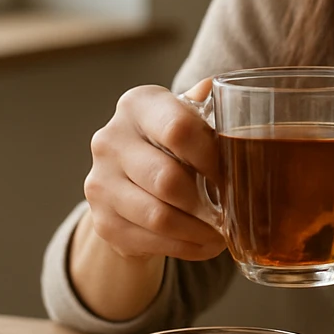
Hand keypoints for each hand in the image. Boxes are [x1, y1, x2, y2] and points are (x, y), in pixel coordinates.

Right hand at [81, 80, 226, 262]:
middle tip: (233, 210)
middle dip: (207, 200)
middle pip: (168, 179)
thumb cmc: (171, 142)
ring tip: (223, 233)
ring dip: (199, 231)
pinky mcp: (101, 221)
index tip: (233, 173)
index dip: (212, 156)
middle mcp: (109, 140)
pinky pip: (151, 241)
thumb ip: (205, 106)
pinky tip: (204, 243)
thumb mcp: (186, 117)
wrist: (129, 180)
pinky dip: (185, 247)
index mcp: (137, 105)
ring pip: (159, 216)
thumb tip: (220, 86)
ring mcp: (99, 182)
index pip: (179, 129)